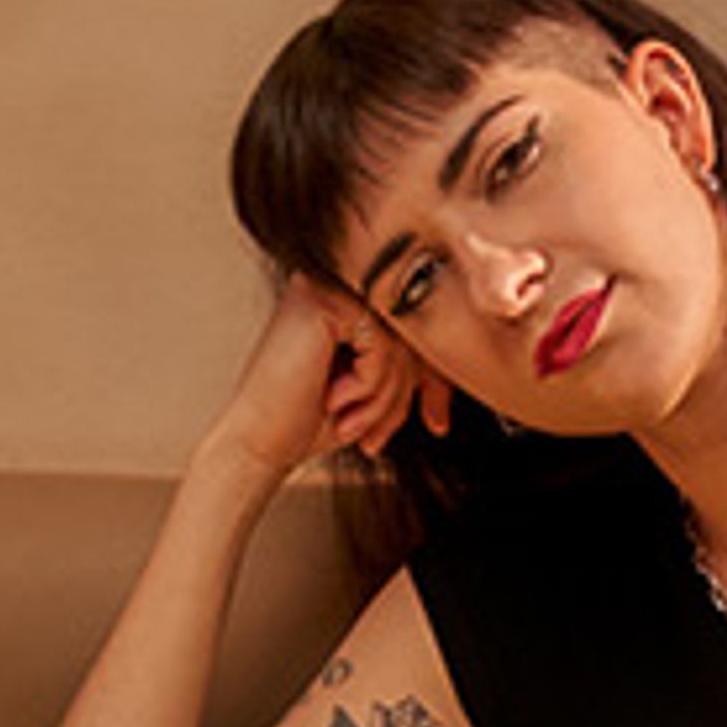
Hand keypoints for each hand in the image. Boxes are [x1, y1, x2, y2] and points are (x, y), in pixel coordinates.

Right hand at [204, 279, 454, 483]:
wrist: (258, 444)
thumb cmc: (306, 419)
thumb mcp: (378, 389)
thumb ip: (412, 364)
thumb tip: (469, 360)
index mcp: (347, 297)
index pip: (416, 327)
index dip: (433, 379)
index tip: (436, 420)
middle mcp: (337, 283)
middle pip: (413, 332)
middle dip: (404, 394)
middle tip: (377, 435)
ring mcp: (327, 287)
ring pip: (402, 339)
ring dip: (385, 396)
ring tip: (352, 423)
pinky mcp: (323, 304)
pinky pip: (383, 343)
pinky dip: (369, 385)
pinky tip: (335, 400)